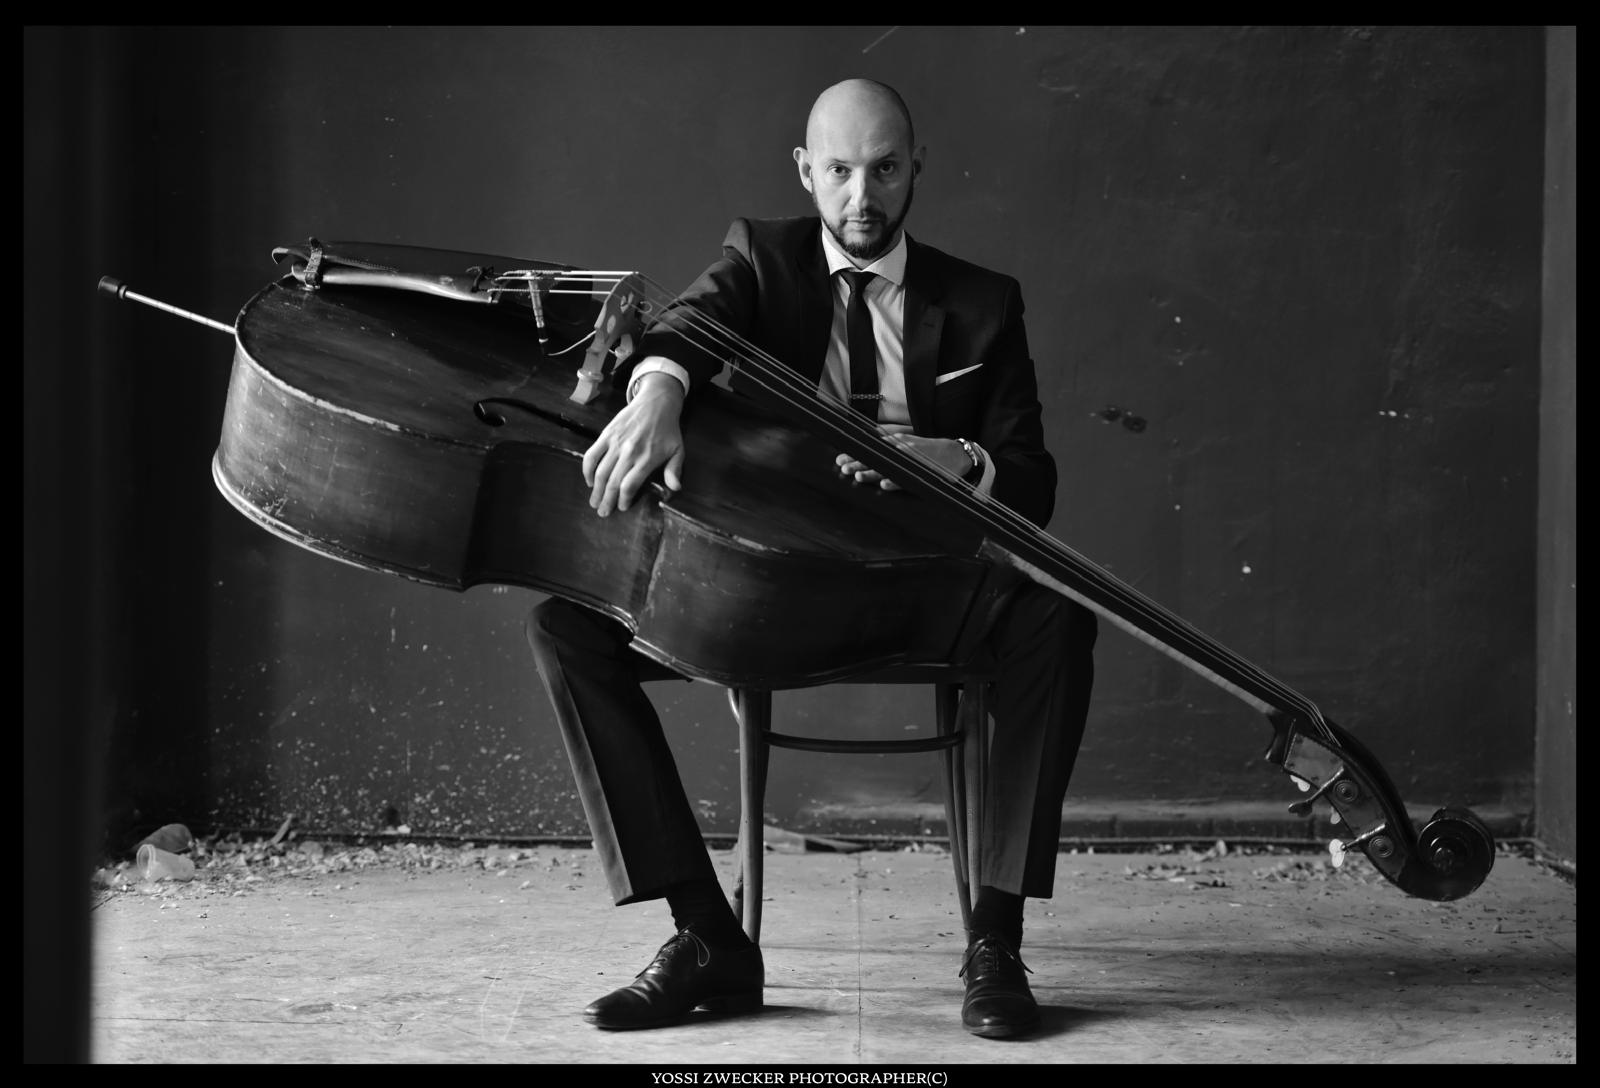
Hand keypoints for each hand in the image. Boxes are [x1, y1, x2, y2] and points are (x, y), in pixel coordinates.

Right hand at [582, 372, 686, 515]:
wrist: (656, 402)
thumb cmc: (668, 429)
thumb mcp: (678, 450)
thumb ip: (674, 470)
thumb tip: (675, 488)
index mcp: (647, 458)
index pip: (630, 485)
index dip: (624, 499)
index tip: (622, 508)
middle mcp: (629, 452)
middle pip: (613, 482)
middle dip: (607, 500)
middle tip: (603, 512)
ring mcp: (616, 443)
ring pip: (601, 472)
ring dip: (596, 490)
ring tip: (594, 502)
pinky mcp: (606, 434)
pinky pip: (592, 455)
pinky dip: (587, 470)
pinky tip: (589, 481)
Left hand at [834, 434, 972, 490]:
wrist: (955, 455)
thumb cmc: (927, 451)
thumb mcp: (908, 442)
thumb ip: (889, 443)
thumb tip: (868, 443)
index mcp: (897, 443)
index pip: (871, 448)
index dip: (855, 453)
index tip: (839, 459)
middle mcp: (902, 449)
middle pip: (876, 456)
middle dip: (859, 462)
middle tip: (844, 468)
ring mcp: (912, 461)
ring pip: (888, 468)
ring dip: (872, 472)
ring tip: (857, 476)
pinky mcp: (922, 473)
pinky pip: (906, 479)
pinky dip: (895, 482)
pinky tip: (884, 485)